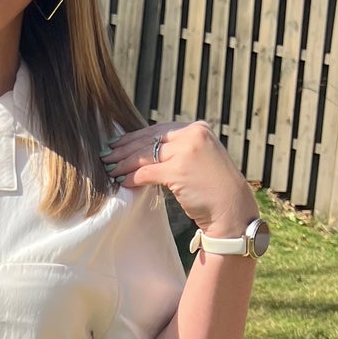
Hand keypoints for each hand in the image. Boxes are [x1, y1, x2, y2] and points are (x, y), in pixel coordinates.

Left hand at [104, 119, 257, 237]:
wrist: (232, 209)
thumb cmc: (214, 189)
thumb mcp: (200, 159)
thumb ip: (179, 150)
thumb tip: (148, 151)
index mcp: (198, 129)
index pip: (158, 130)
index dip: (135, 137)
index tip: (118, 143)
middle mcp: (193, 135)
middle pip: (148, 139)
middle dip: (124, 148)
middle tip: (105, 154)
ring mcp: (187, 152)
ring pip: (145, 154)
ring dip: (123, 163)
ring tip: (109, 168)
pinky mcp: (179, 171)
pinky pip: (147, 172)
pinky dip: (132, 177)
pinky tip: (122, 181)